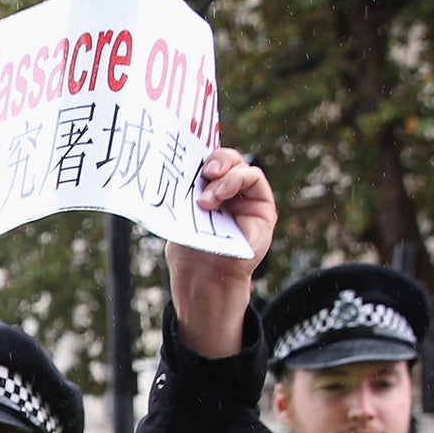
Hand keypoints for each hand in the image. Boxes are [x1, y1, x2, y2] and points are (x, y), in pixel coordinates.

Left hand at [165, 147, 277, 358]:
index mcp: (210, 188)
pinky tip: (221, 195)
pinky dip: (237, 180)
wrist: (203, 278)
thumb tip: (170, 167)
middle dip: (216, 160)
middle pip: (227, 159)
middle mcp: (231, 190)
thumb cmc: (190, 248)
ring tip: (207, 198)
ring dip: (225, 176)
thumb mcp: (182, 213)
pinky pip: (255, 179)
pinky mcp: (263, 207)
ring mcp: (248, 197)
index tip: (187, 158)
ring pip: (241, 166)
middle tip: (204, 173)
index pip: (209, 161)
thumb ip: (184, 191)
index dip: (201, 154)